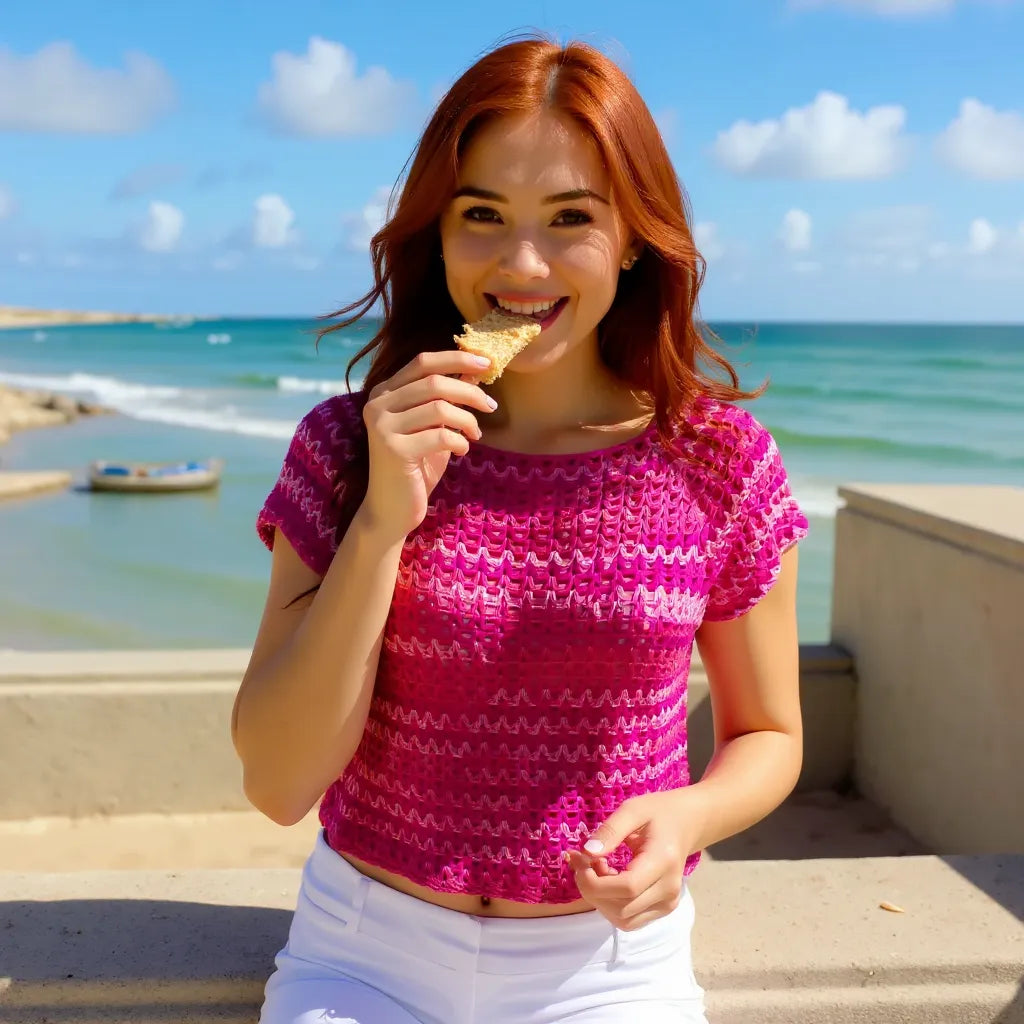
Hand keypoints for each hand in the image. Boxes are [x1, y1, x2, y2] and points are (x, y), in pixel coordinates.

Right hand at [358, 350, 495, 541]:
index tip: (487, 362)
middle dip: (470, 392)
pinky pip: (441, 435)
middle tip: (491, 406)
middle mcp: (378, 404)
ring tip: (476, 434)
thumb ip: (447, 398)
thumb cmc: (416, 466)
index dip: (457, 358)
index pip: (423, 362)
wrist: (392, 510)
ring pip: (440, 407)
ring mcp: (382, 426)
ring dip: (468, 420)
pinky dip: (460, 441)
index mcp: (384, 392)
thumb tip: (475, 369)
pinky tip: (462, 451)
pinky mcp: (393, 449)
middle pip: (434, 382)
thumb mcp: (434, 426)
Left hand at [564, 790, 705, 931]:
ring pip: (623, 919)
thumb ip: (610, 831)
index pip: (627, 887)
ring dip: (599, 899)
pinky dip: (610, 904)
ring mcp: (668, 903)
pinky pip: (629, 919)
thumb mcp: (632, 810)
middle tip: (583, 861)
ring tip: (597, 870)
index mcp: (664, 861)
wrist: (687, 823)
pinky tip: (608, 880)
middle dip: (592, 889)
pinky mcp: (663, 909)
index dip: (595, 881)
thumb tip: (587, 853)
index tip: (580, 859)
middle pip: (622, 908)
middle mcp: (669, 890)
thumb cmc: (658, 812)